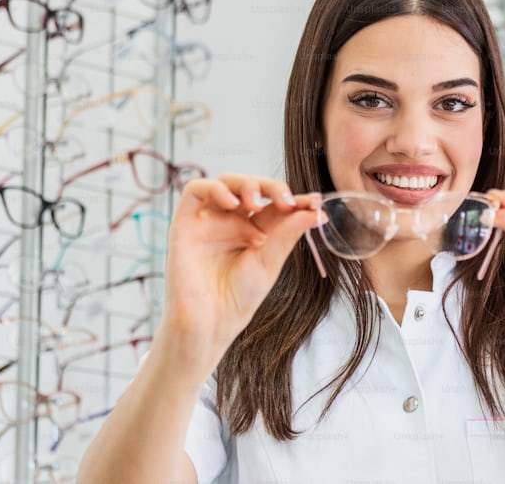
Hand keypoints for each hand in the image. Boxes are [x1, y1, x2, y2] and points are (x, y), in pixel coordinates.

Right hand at [159, 174, 319, 368]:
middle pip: (251, 186)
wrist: (210, 322)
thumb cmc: (239, 298)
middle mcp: (233, 221)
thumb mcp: (270, 260)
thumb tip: (318, 210)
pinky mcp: (186, 222)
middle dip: (270, 186)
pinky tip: (231, 203)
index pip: (275, 203)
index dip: (295, 198)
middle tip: (285, 201)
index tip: (314, 202)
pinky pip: (196, 190)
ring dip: (244, 184)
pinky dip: (214, 188)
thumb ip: (289, 231)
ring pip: (225, 181)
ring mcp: (210, 220)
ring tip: (256, 202)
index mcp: (255, 230)